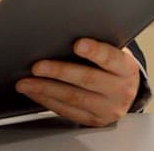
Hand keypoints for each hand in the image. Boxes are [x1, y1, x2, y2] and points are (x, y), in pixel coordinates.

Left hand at [15, 38, 140, 126]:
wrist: (124, 93)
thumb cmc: (113, 66)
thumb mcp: (115, 53)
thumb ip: (99, 46)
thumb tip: (66, 33)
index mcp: (127, 69)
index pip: (112, 58)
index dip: (95, 51)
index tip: (78, 44)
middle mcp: (121, 90)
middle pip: (88, 80)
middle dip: (59, 71)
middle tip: (37, 66)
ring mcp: (107, 109)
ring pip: (73, 98)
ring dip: (45, 88)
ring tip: (26, 82)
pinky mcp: (93, 120)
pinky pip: (66, 111)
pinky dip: (47, 100)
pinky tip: (35, 92)